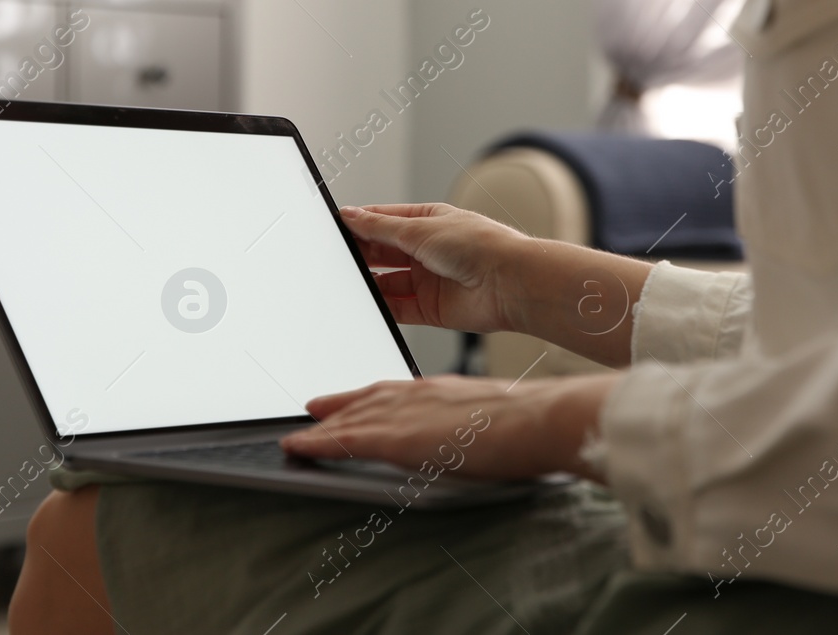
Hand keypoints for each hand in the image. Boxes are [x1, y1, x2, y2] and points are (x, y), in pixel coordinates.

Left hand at [279, 373, 618, 481]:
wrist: (540, 419)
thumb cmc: (532, 423)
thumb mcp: (497, 416)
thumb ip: (479, 423)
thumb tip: (484, 439)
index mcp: (444, 390)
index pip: (397, 391)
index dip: (372, 396)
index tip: (355, 400)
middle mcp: (419, 393)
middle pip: (369, 398)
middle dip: (340, 405)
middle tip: (313, 409)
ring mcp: (406, 413)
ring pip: (352, 418)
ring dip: (324, 425)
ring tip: (300, 434)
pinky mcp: (397, 438)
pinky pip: (345, 440)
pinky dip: (318, 442)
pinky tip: (298, 447)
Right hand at [339, 203, 527, 333]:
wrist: (509, 283)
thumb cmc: (479, 245)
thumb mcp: (420, 229)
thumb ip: (380, 227)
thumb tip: (352, 215)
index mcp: (427, 221)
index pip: (384, 220)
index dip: (360, 223)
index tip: (336, 227)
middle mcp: (427, 250)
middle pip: (383, 252)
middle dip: (361, 253)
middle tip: (336, 256)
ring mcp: (428, 280)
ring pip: (387, 281)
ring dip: (368, 282)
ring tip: (347, 280)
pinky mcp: (430, 308)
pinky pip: (397, 308)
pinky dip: (381, 307)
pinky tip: (366, 303)